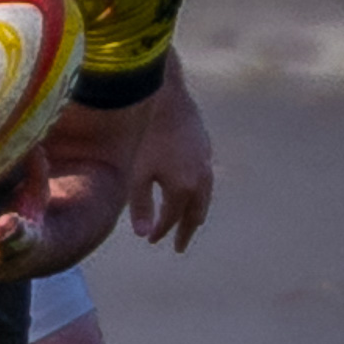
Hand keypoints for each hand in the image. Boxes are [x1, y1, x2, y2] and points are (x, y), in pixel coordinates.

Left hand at [128, 76, 213, 253]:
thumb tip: (144, 235)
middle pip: (196, 213)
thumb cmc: (146, 136)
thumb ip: (141, 206)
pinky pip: (205, 178)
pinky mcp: (205, 148)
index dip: (162, 232)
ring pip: (204, 196)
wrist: (167, 99)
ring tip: (188, 222)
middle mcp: (201, 179)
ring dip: (196, 212)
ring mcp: (206, 163)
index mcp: (184, 189)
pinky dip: (198, 191)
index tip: (151, 241)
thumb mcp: (138, 174)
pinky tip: (190, 188)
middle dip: (186, 230)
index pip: (173, 220)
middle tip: (179, 245)